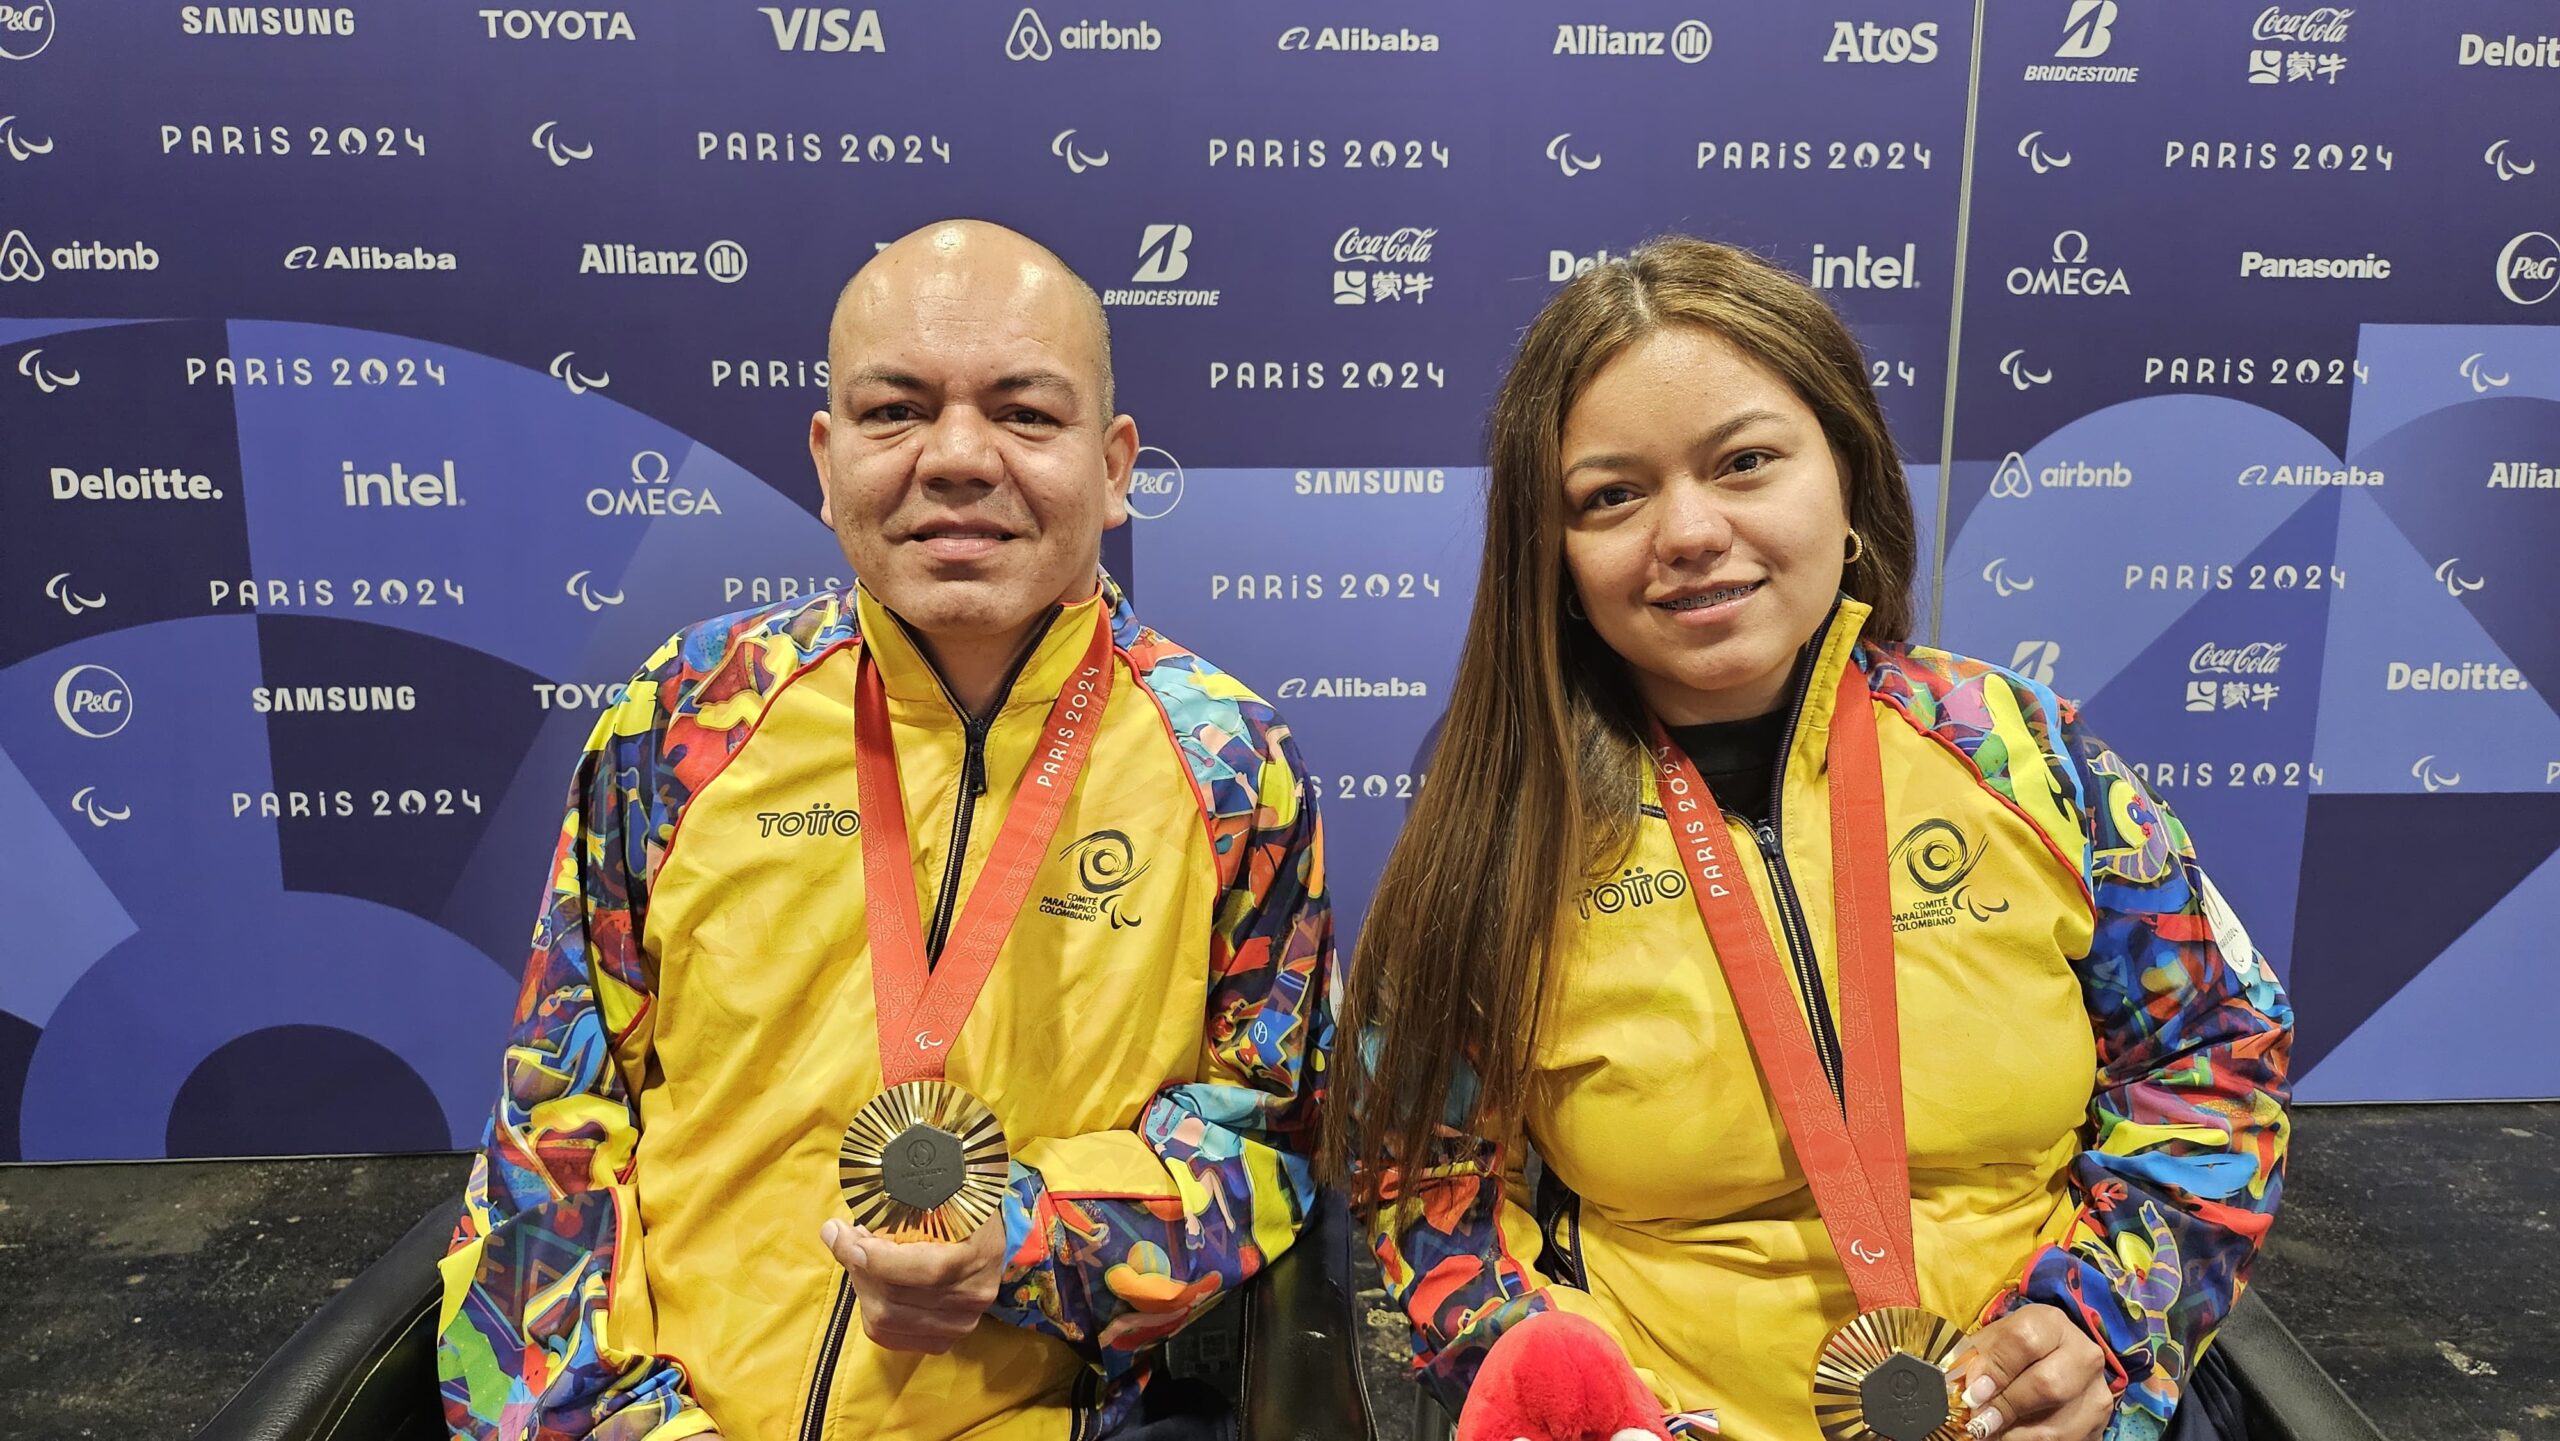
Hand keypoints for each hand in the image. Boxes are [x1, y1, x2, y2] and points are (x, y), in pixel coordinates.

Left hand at [819, 1214, 1006, 1353]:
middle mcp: (973, 1296)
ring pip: (885, 1319)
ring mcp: (960, 1324)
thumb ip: (887, 1212)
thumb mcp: (931, 1198)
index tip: (847, 1237)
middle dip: (859, 1269)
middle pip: (896, 1299)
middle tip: (844, 1239)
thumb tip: (831, 1232)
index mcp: (979, 1254)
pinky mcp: (942, 1340)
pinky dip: (869, 1309)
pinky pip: (888, 1335)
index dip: (881, 1260)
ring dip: (861, 1286)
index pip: (928, 1272)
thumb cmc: (956, 1208)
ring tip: (859, 1258)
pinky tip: (871, 1284)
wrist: (980, 1236)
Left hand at [1953, 1302, 2110, 1439]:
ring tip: (1990, 1431)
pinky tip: (2012, 1436)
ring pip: (2056, 1425)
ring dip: (2016, 1434)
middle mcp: (2084, 1353)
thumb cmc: (2011, 1353)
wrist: (2048, 1365)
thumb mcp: (1992, 1345)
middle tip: (1980, 1419)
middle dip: (2007, 1406)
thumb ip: (1980, 1361)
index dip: (1996, 1370)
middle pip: (2047, 1384)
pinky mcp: (2101, 1423)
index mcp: (2052, 1323)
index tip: (1974, 1393)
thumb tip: (1973, 1391)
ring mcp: (2097, 1391)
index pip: (2024, 1341)